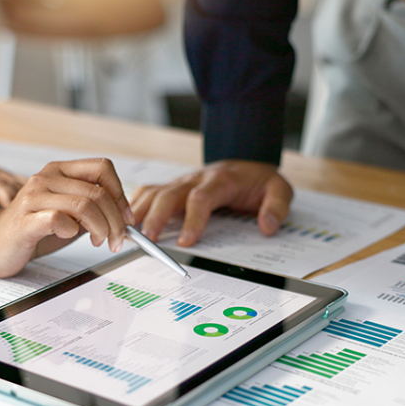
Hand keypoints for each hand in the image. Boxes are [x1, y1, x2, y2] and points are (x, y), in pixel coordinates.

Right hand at [0, 158, 133, 277]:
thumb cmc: (32, 230)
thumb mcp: (68, 215)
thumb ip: (91, 211)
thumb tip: (123, 218)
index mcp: (58, 171)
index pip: (102, 167)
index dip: (121, 193)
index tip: (126, 217)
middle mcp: (46, 177)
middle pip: (98, 192)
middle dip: (116, 220)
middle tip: (117, 240)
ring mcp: (33, 197)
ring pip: (84, 205)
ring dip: (101, 228)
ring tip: (100, 242)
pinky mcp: (25, 219)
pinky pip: (60, 219)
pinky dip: (72, 231)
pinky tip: (69, 237)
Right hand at [131, 160, 292, 245]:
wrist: (246, 163)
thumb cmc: (257, 180)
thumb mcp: (280, 189)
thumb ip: (277, 206)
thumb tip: (267, 226)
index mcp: (221, 179)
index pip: (202, 198)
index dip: (192, 220)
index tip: (186, 241)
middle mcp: (196, 179)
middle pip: (169, 193)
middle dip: (156, 216)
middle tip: (147, 239)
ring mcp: (181, 182)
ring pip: (153, 192)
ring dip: (138, 211)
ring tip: (126, 232)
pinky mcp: (172, 188)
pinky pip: (148, 193)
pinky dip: (133, 205)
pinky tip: (125, 222)